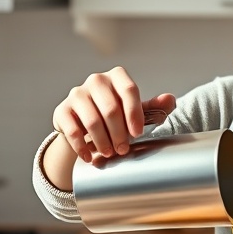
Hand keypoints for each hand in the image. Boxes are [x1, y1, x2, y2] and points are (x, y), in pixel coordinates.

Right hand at [52, 67, 175, 162]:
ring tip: (110, 153)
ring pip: (92, 121)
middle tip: (124, 149)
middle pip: (111, 109)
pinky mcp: (62, 110)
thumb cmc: (115, 116)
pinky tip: (89, 156)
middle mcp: (96, 80)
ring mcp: (77, 94)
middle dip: (120, 133)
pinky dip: (82, 147)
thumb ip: (154, 108)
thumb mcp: (135, 111)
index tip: (138, 133)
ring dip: (103, 142)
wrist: (83, 125)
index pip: (129, 90)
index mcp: (117, 77)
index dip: (135, 113)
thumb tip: (170, 100)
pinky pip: (73, 130)